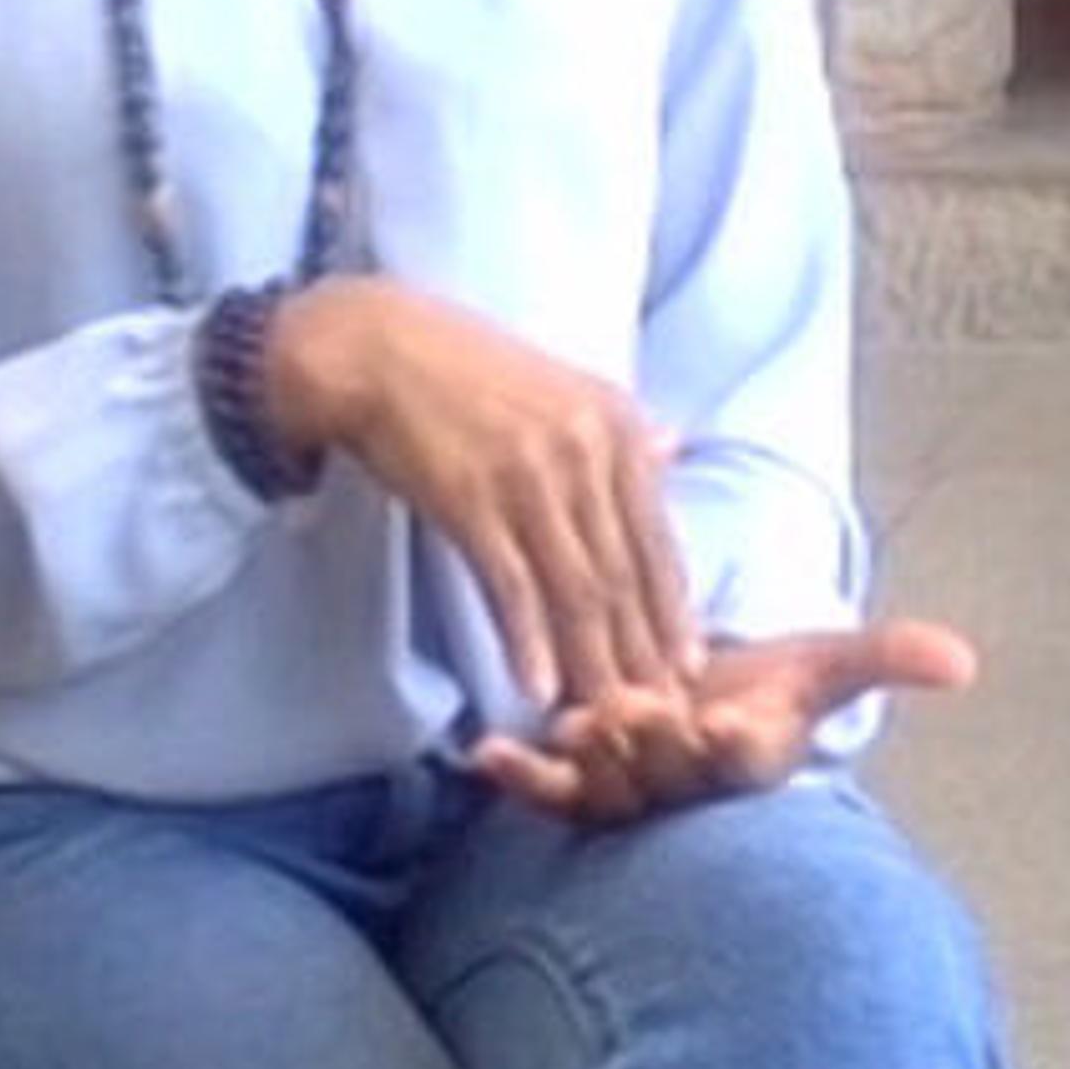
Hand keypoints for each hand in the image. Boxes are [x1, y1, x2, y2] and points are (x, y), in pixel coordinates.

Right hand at [260, 276, 700, 713]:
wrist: (381, 348)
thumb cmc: (471, 373)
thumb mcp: (563, 389)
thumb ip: (620, 433)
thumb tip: (674, 448)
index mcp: (618, 423)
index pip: (658, 536)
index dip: (673, 609)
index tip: (688, 669)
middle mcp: (587, 449)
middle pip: (624, 572)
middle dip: (643, 651)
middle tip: (657, 715)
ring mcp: (531, 475)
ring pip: (576, 587)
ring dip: (593, 662)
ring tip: (605, 720)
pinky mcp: (472, 499)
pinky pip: (511, 585)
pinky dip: (529, 641)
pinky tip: (538, 689)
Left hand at [469, 617, 978, 827]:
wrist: (709, 713)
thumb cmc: (770, 689)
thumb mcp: (827, 664)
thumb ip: (890, 657)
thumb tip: (967, 662)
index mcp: (750, 758)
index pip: (744, 761)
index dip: (732, 747)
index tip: (723, 724)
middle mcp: (687, 788)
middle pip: (667, 779)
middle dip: (651, 749)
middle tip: (630, 709)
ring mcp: (631, 792)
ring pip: (608, 792)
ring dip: (589, 764)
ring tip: (572, 723)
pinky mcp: (581, 788)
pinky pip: (547, 794)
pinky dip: (518, 776)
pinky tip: (485, 753)